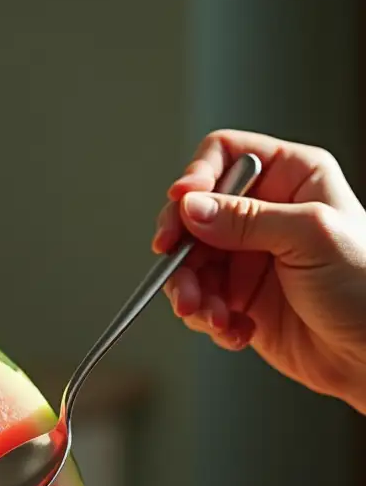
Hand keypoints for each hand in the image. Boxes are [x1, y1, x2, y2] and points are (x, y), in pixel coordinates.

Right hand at [154, 128, 365, 412]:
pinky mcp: (240, 299)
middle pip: (194, 214)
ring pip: (191, 263)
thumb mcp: (311, 237)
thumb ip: (247, 219)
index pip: (224, 155)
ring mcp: (249, 257)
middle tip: (175, 271)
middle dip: (182, 247)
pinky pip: (202, 302)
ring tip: (210, 315)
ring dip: (191, 292)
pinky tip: (235, 331)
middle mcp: (265, 213)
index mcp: (291, 177)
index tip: (180, 205)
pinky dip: (208, 319)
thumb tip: (190, 207)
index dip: (197, 177)